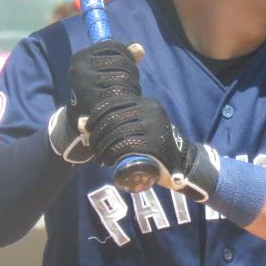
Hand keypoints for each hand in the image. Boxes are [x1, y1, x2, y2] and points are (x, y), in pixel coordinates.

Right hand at [68, 41, 143, 131]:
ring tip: (125, 93)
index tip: (126, 67)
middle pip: (121, 61)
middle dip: (131, 72)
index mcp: (80, 57)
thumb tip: (139, 48)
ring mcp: (85, 85)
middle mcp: (79, 69)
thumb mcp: (107, 70)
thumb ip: (123, 57)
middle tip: (128, 84)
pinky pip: (121, 92)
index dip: (127, 55)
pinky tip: (124, 102)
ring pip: (123, 77)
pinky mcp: (94, 101)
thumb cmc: (99, 90)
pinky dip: (127, 96)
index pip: (113, 46)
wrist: (82, 120)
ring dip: (131, 85)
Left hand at [86, 96, 219, 201]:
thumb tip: (83, 122)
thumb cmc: (154, 145)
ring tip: (101, 157)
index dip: (95, 117)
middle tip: (93, 148)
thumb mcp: (140, 126)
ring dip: (103, 147)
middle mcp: (151, 110)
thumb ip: (119, 122)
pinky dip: (112, 153)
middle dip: (97, 135)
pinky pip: (125, 145)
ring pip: (116, 133)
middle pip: (112, 119)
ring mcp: (153, 126)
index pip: (113, 104)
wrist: (182, 163)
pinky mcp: (154, 143)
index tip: (88, 130)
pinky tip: (108, 160)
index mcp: (146, 102)